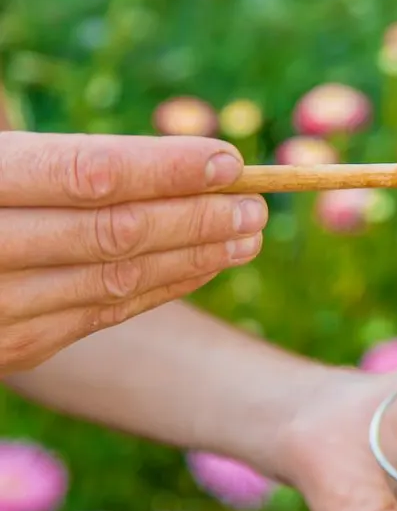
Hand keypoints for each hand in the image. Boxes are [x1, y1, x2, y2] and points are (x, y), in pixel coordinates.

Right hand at [0, 131, 266, 373]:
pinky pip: (102, 316)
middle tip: (258, 204)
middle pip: (112, 233)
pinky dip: (162, 288)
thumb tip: (156, 164)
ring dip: (194, 257)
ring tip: (249, 233)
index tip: (229, 160)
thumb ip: (58, 163)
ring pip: (115, 281)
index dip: (165, 168)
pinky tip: (206, 264)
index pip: (85, 175)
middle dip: (196, 217)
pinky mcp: (12, 351)